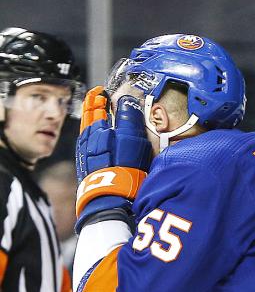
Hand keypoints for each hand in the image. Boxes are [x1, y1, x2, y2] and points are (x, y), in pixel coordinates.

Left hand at [75, 86, 151, 230]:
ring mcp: (84, 155)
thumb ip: (128, 118)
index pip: (95, 105)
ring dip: (92, 124)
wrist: (109, 201)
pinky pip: (86, 147)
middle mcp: (87, 140)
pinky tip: (96, 144)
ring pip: (86, 133)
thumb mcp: (132, 140)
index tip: (102, 90)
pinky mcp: (85, 169)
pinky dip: (91, 139)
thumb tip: (125, 99)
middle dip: (94, 108)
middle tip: (98, 101)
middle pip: (88, 118)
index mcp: (97, 129)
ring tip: (98, 120)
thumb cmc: (123, 171)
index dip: (99, 96)